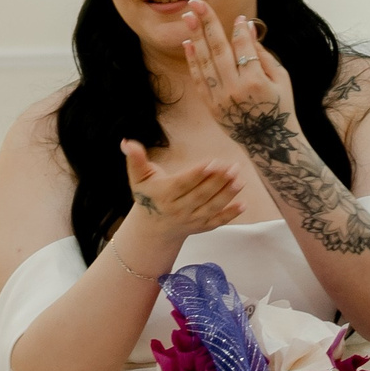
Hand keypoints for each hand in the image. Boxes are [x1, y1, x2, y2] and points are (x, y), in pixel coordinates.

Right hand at [119, 141, 244, 241]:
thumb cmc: (148, 196)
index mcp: (163, 195)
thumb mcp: (139, 178)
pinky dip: (230, 215)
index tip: (212, 163)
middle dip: (218, 182)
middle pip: (200, 195)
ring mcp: (190, 220)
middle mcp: (177, 209)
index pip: (183, 184)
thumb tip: (126, 142)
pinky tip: (243, 204)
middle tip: (234, 167)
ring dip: (227, 195)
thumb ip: (135, 160)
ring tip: (240, 180)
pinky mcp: (201, 227)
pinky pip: (217, 222)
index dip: (198, 174)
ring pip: (211, 207)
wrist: (152, 228)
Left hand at [183, 0, 296, 133]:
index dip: (240, 30)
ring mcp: (220, 98)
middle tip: (197, 2)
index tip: (239, 17)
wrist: (270, 144)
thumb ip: (264, 55)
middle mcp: (234, 89)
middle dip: (208, 23)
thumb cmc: (281, 108)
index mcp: (255, 82)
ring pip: (205, 62)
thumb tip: (248, 29)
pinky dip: (193, 60)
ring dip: (196, 36)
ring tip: (188, 15)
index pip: (244, 48)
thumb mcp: (281, 79)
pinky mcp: (211, 106)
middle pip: (219, 49)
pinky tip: (189, 42)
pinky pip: (199, 79)